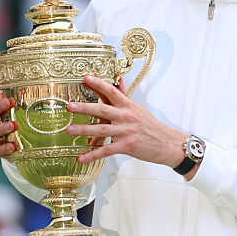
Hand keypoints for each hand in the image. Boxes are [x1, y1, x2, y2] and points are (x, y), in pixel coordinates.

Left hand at [65, 75, 184, 167]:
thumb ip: (125, 97)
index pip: (112, 92)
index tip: (85, 78)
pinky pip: (107, 151)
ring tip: (69, 129)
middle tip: (70, 106)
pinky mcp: (127, 146)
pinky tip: (82, 158)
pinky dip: (93, 155)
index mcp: (128, 107)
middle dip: (85, 108)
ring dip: (84, 130)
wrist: (167, 143)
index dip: (99, 84)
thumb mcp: (138, 109)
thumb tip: (118, 81)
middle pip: (103, 110)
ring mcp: (126, 132)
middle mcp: (126, 117)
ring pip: (102, 130)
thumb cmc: (151, 127)